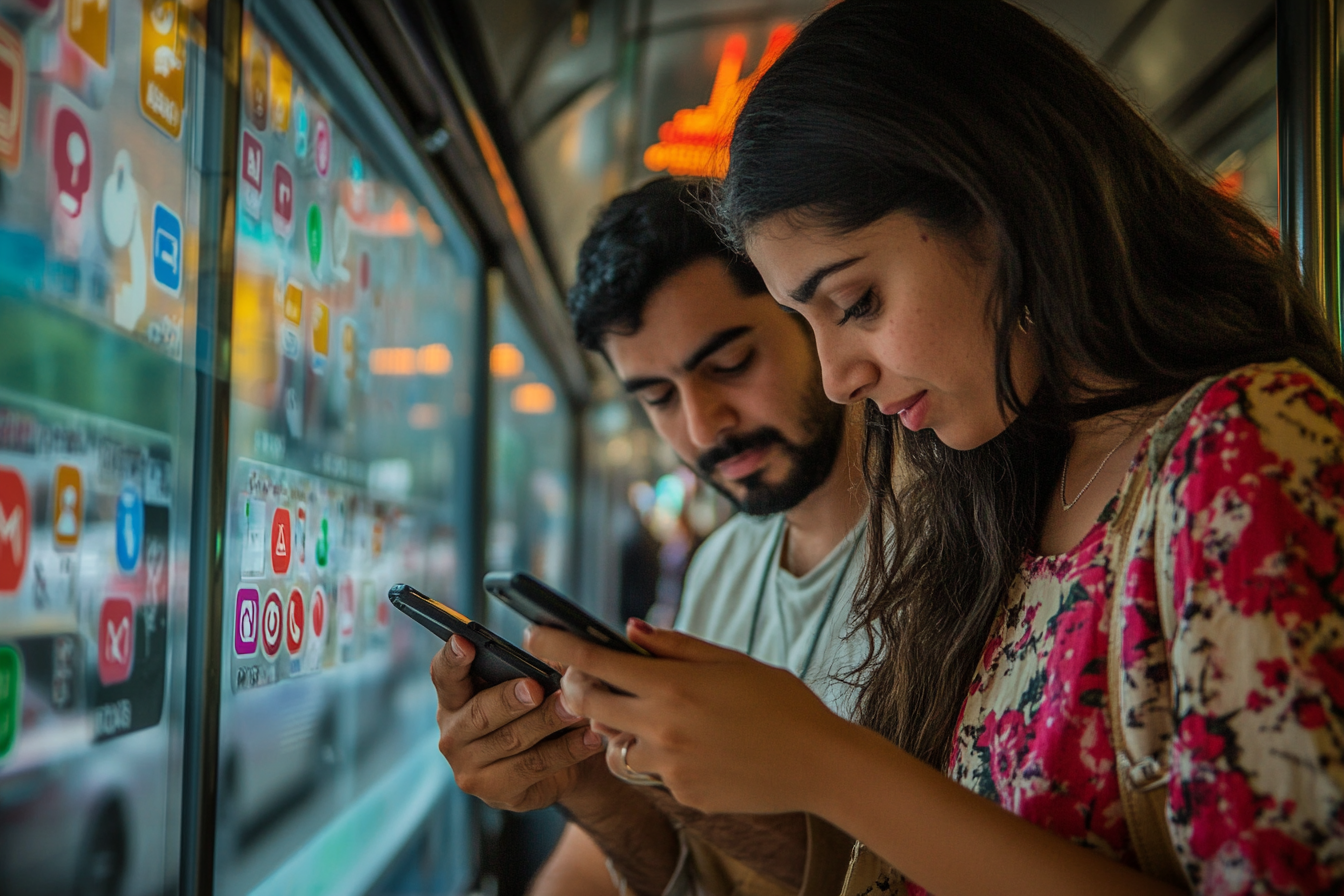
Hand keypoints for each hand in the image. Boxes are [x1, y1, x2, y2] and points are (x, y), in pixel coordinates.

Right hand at [430, 634, 605, 810]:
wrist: (558, 763)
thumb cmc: (536, 710)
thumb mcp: (532, 683)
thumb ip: (533, 666)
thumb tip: (550, 645)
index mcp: (454, 698)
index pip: (444, 675)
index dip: (453, 659)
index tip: (464, 642)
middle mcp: (453, 734)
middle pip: (480, 713)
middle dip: (509, 699)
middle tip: (535, 688)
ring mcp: (470, 768)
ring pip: (511, 741)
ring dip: (546, 722)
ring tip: (574, 709)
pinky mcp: (496, 793)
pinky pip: (534, 767)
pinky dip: (566, 751)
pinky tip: (588, 739)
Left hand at [525, 621, 850, 814]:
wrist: (821, 764)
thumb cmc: (781, 702)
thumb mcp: (731, 661)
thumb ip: (675, 646)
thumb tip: (629, 630)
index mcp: (674, 684)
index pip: (596, 661)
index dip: (558, 646)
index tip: (533, 635)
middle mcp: (664, 726)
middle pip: (588, 705)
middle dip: (575, 688)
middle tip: (579, 679)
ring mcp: (670, 765)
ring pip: (615, 745)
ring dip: (618, 728)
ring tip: (653, 716)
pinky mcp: (682, 794)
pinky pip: (652, 771)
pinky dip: (659, 756)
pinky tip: (697, 747)